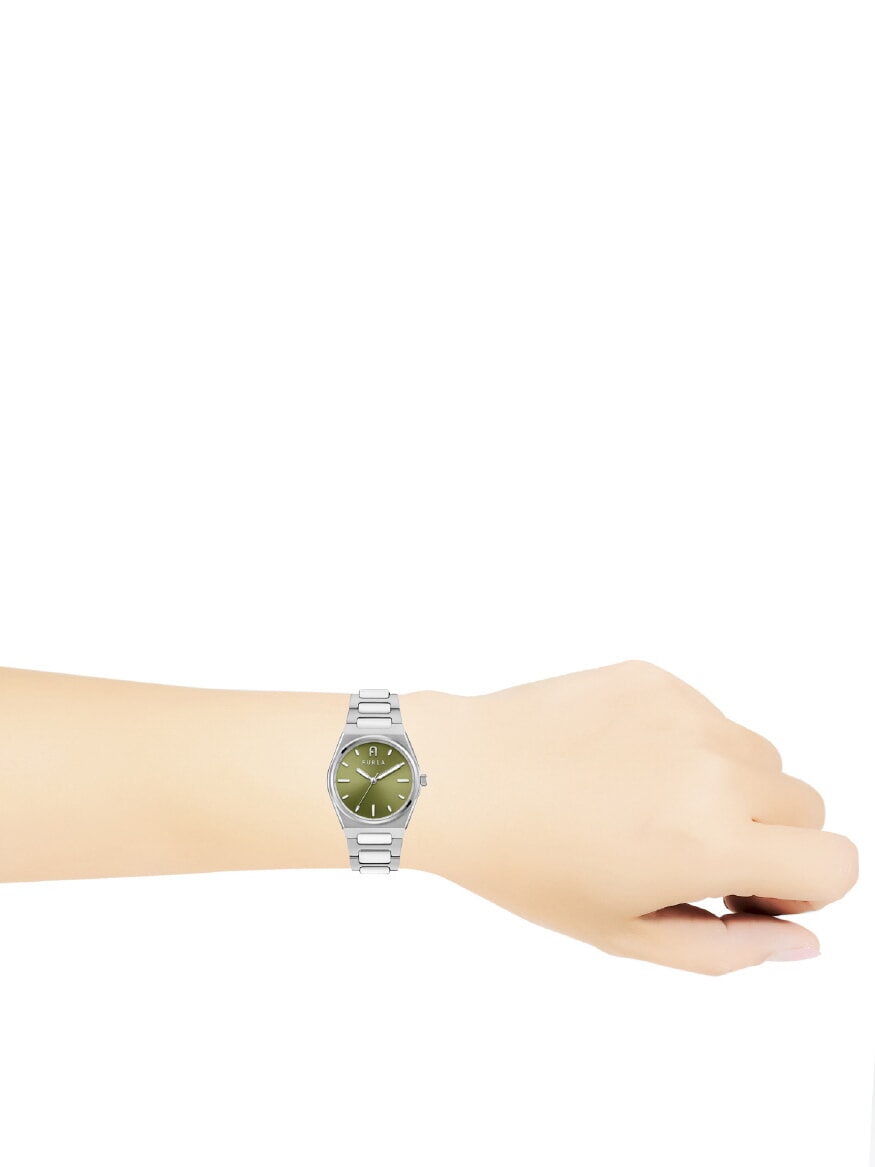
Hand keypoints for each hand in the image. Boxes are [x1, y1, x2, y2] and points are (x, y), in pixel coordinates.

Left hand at [403, 662, 858, 975]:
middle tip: (692, 851)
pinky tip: (620, 765)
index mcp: (713, 840)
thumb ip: (729, 948)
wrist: (458, 778)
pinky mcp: (655, 677)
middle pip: (807, 805)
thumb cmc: (529, 865)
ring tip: (647, 806)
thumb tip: (802, 939)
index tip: (745, 889)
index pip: (838, 862)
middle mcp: (714, 767)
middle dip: (770, 837)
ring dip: (731, 786)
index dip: (803, 888)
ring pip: (760, 756)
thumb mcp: (626, 933)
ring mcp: (685, 713)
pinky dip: (686, 745)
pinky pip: (708, 716)